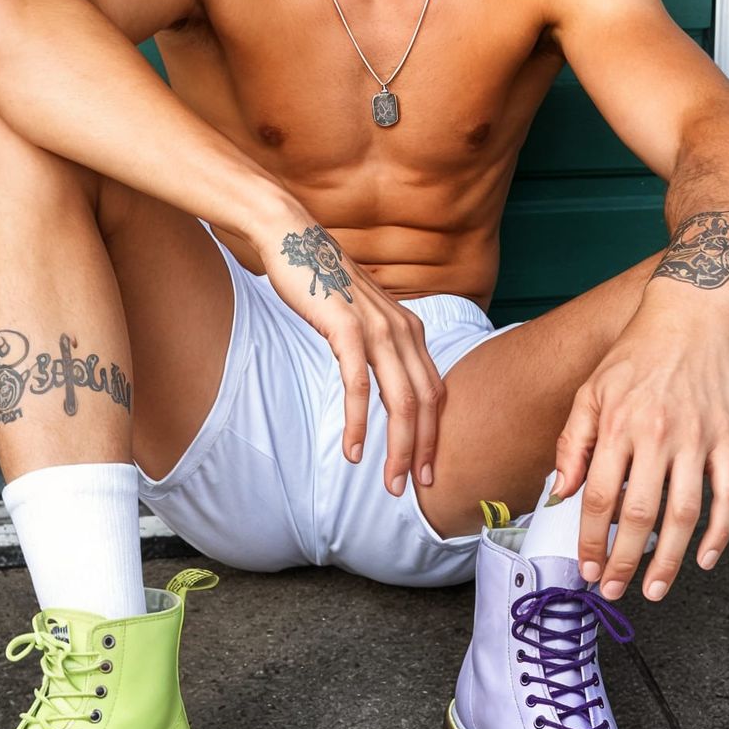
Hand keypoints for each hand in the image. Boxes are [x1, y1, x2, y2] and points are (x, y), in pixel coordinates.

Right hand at [251, 208, 444, 498]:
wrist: (294, 240)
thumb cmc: (323, 283)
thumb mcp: (362, 318)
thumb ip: (379, 346)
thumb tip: (383, 382)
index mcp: (410, 330)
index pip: (434, 392)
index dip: (435, 435)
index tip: (427, 469)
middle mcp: (403, 330)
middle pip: (424, 403)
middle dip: (422, 451)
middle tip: (412, 488)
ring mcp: (378, 329)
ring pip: (399, 401)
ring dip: (397, 447)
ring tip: (389, 481)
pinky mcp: (347, 328)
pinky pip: (358, 386)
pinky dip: (359, 423)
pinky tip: (353, 450)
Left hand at [552, 295, 728, 601]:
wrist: (692, 312)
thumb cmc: (637, 351)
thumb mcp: (591, 390)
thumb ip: (574, 442)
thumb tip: (564, 492)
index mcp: (617, 425)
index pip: (599, 497)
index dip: (591, 540)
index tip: (587, 568)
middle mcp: (656, 435)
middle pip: (639, 514)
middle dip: (623, 561)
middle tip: (614, 590)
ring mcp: (696, 438)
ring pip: (684, 514)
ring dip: (670, 560)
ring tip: (654, 588)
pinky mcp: (727, 436)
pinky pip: (728, 494)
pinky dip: (720, 532)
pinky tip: (706, 558)